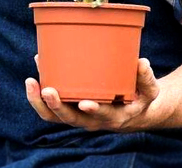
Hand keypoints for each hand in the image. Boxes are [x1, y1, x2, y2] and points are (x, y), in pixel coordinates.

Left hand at [26, 57, 160, 131]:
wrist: (133, 110)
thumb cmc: (141, 97)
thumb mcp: (150, 90)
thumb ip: (146, 77)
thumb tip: (142, 62)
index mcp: (116, 116)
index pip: (103, 116)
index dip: (94, 110)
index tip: (85, 102)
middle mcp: (94, 119)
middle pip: (71, 119)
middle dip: (57, 106)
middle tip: (47, 89)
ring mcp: (80, 115)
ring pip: (55, 116)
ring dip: (40, 102)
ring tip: (31, 82)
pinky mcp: (72, 108)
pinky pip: (52, 108)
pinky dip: (40, 96)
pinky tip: (35, 77)